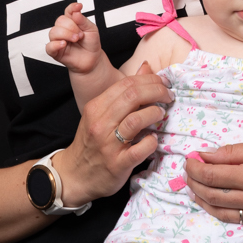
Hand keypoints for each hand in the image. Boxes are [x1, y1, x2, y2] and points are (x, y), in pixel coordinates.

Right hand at [45, 2, 102, 74]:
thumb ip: (83, 21)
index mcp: (72, 22)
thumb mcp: (92, 30)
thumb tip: (76, 12)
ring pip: (53, 32)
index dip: (72, 7)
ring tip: (76, 39)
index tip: (79, 7)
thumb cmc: (91, 44)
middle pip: (60, 20)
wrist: (92, 61)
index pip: (68, 11)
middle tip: (80, 35)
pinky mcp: (55, 51)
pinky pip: (49, 46)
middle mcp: (63, 29)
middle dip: (71, 26)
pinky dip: (55, 44)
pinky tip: (64, 44)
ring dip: (66, 34)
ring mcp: (58, 40)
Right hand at [57, 67, 173, 205]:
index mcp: (96, 108)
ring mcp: (108, 145)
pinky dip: (151, 142)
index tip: (162, 84)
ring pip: (136, 120)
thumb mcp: (100, 114)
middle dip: (156, 92)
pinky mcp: (118, 164)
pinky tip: (153, 139)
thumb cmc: (91, 143)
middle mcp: (100, 124)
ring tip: (161, 114)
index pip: (125, 84)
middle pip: (132, 97)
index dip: (149, 80)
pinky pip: (140, 149)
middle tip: (168, 96)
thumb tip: (146, 68)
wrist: (74, 175)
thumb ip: (123, 93)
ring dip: (154, 113)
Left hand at [185, 131, 242, 223]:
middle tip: (188, 170)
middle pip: (212, 194)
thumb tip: (205, 156)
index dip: (195, 167)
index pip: (212, 175)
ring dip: (201, 198)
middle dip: (194, 182)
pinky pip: (234, 219)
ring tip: (194, 186)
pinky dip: (218, 210)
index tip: (189, 159)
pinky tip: (211, 200)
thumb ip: (232, 153)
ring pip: (219, 210)